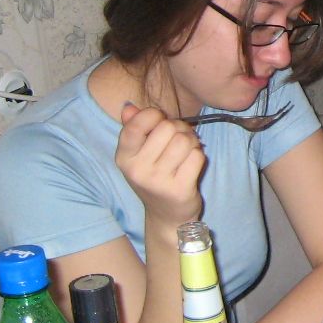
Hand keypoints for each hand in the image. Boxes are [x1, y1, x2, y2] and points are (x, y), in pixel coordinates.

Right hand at [115, 103, 205, 228]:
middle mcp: (137, 170)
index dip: (155, 115)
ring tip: (187, 151)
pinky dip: (199, 156)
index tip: (160, 123)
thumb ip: (133, 127)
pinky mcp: (179, 189)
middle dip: (179, 128)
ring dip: (191, 141)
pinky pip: (197, 156)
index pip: (137, 123)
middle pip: (167, 128)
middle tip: (179, 140)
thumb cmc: (155, 176)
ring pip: (184, 140)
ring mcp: (158, 181)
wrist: (167, 215)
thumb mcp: (138, 154)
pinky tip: (192, 164)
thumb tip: (129, 106)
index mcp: (124, 157)